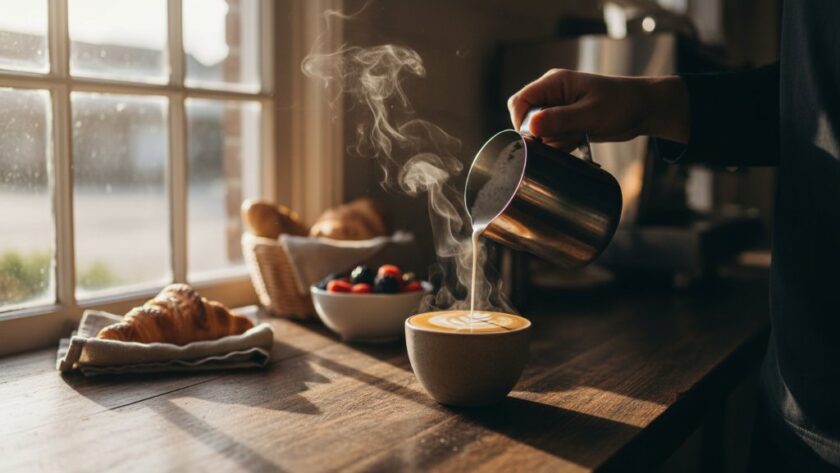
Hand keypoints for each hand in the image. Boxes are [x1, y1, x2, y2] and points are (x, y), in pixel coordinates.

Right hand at [507, 69, 689, 149]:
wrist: (643, 110)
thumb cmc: (622, 104)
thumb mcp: (591, 114)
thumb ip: (560, 120)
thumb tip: (531, 126)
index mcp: (554, 83)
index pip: (520, 101)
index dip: (521, 122)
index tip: (535, 138)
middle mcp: (551, 94)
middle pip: (526, 119)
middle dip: (541, 134)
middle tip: (564, 136)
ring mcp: (557, 109)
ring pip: (538, 132)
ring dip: (555, 141)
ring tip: (579, 135)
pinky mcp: (564, 122)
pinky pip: (550, 138)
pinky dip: (561, 145)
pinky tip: (580, 139)